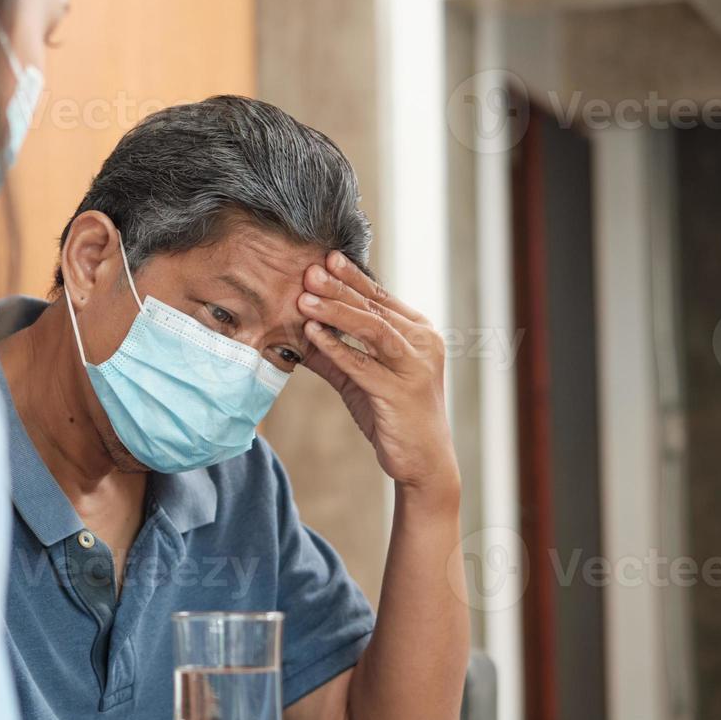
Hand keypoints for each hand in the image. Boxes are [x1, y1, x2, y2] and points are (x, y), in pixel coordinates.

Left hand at [298, 251, 458, 496]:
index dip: (352, 278)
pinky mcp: (400, 392)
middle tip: (309, 271)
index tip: (325, 258)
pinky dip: (336, 348)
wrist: (423, 461)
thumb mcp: (360, 379)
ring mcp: (414, 366)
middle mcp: (422, 343)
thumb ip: (333, 356)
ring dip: (336, 312)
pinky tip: (312, 335)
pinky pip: (363, 364)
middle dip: (339, 288)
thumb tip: (297, 335)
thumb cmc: (393, 415)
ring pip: (372, 329)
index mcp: (418, 332)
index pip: (381, 298)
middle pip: (374, 308)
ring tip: (304, 299)